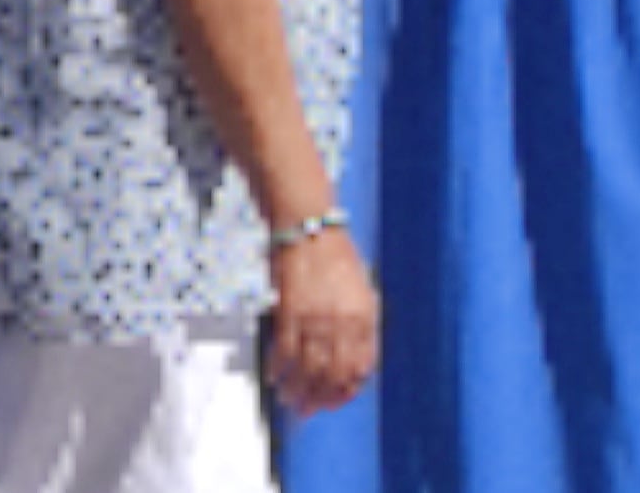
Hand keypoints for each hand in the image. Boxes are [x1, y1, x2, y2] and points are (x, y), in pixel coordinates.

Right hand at [265, 226, 381, 415]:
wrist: (309, 228)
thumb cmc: (337, 257)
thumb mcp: (362, 291)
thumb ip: (361, 325)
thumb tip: (354, 358)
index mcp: (364, 318)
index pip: (360, 368)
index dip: (347, 390)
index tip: (335, 400)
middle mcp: (342, 323)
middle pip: (333, 374)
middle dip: (321, 398)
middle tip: (310, 410)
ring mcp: (315, 319)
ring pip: (308, 368)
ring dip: (299, 390)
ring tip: (292, 401)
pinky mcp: (289, 312)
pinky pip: (284, 350)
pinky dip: (279, 368)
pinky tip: (275, 378)